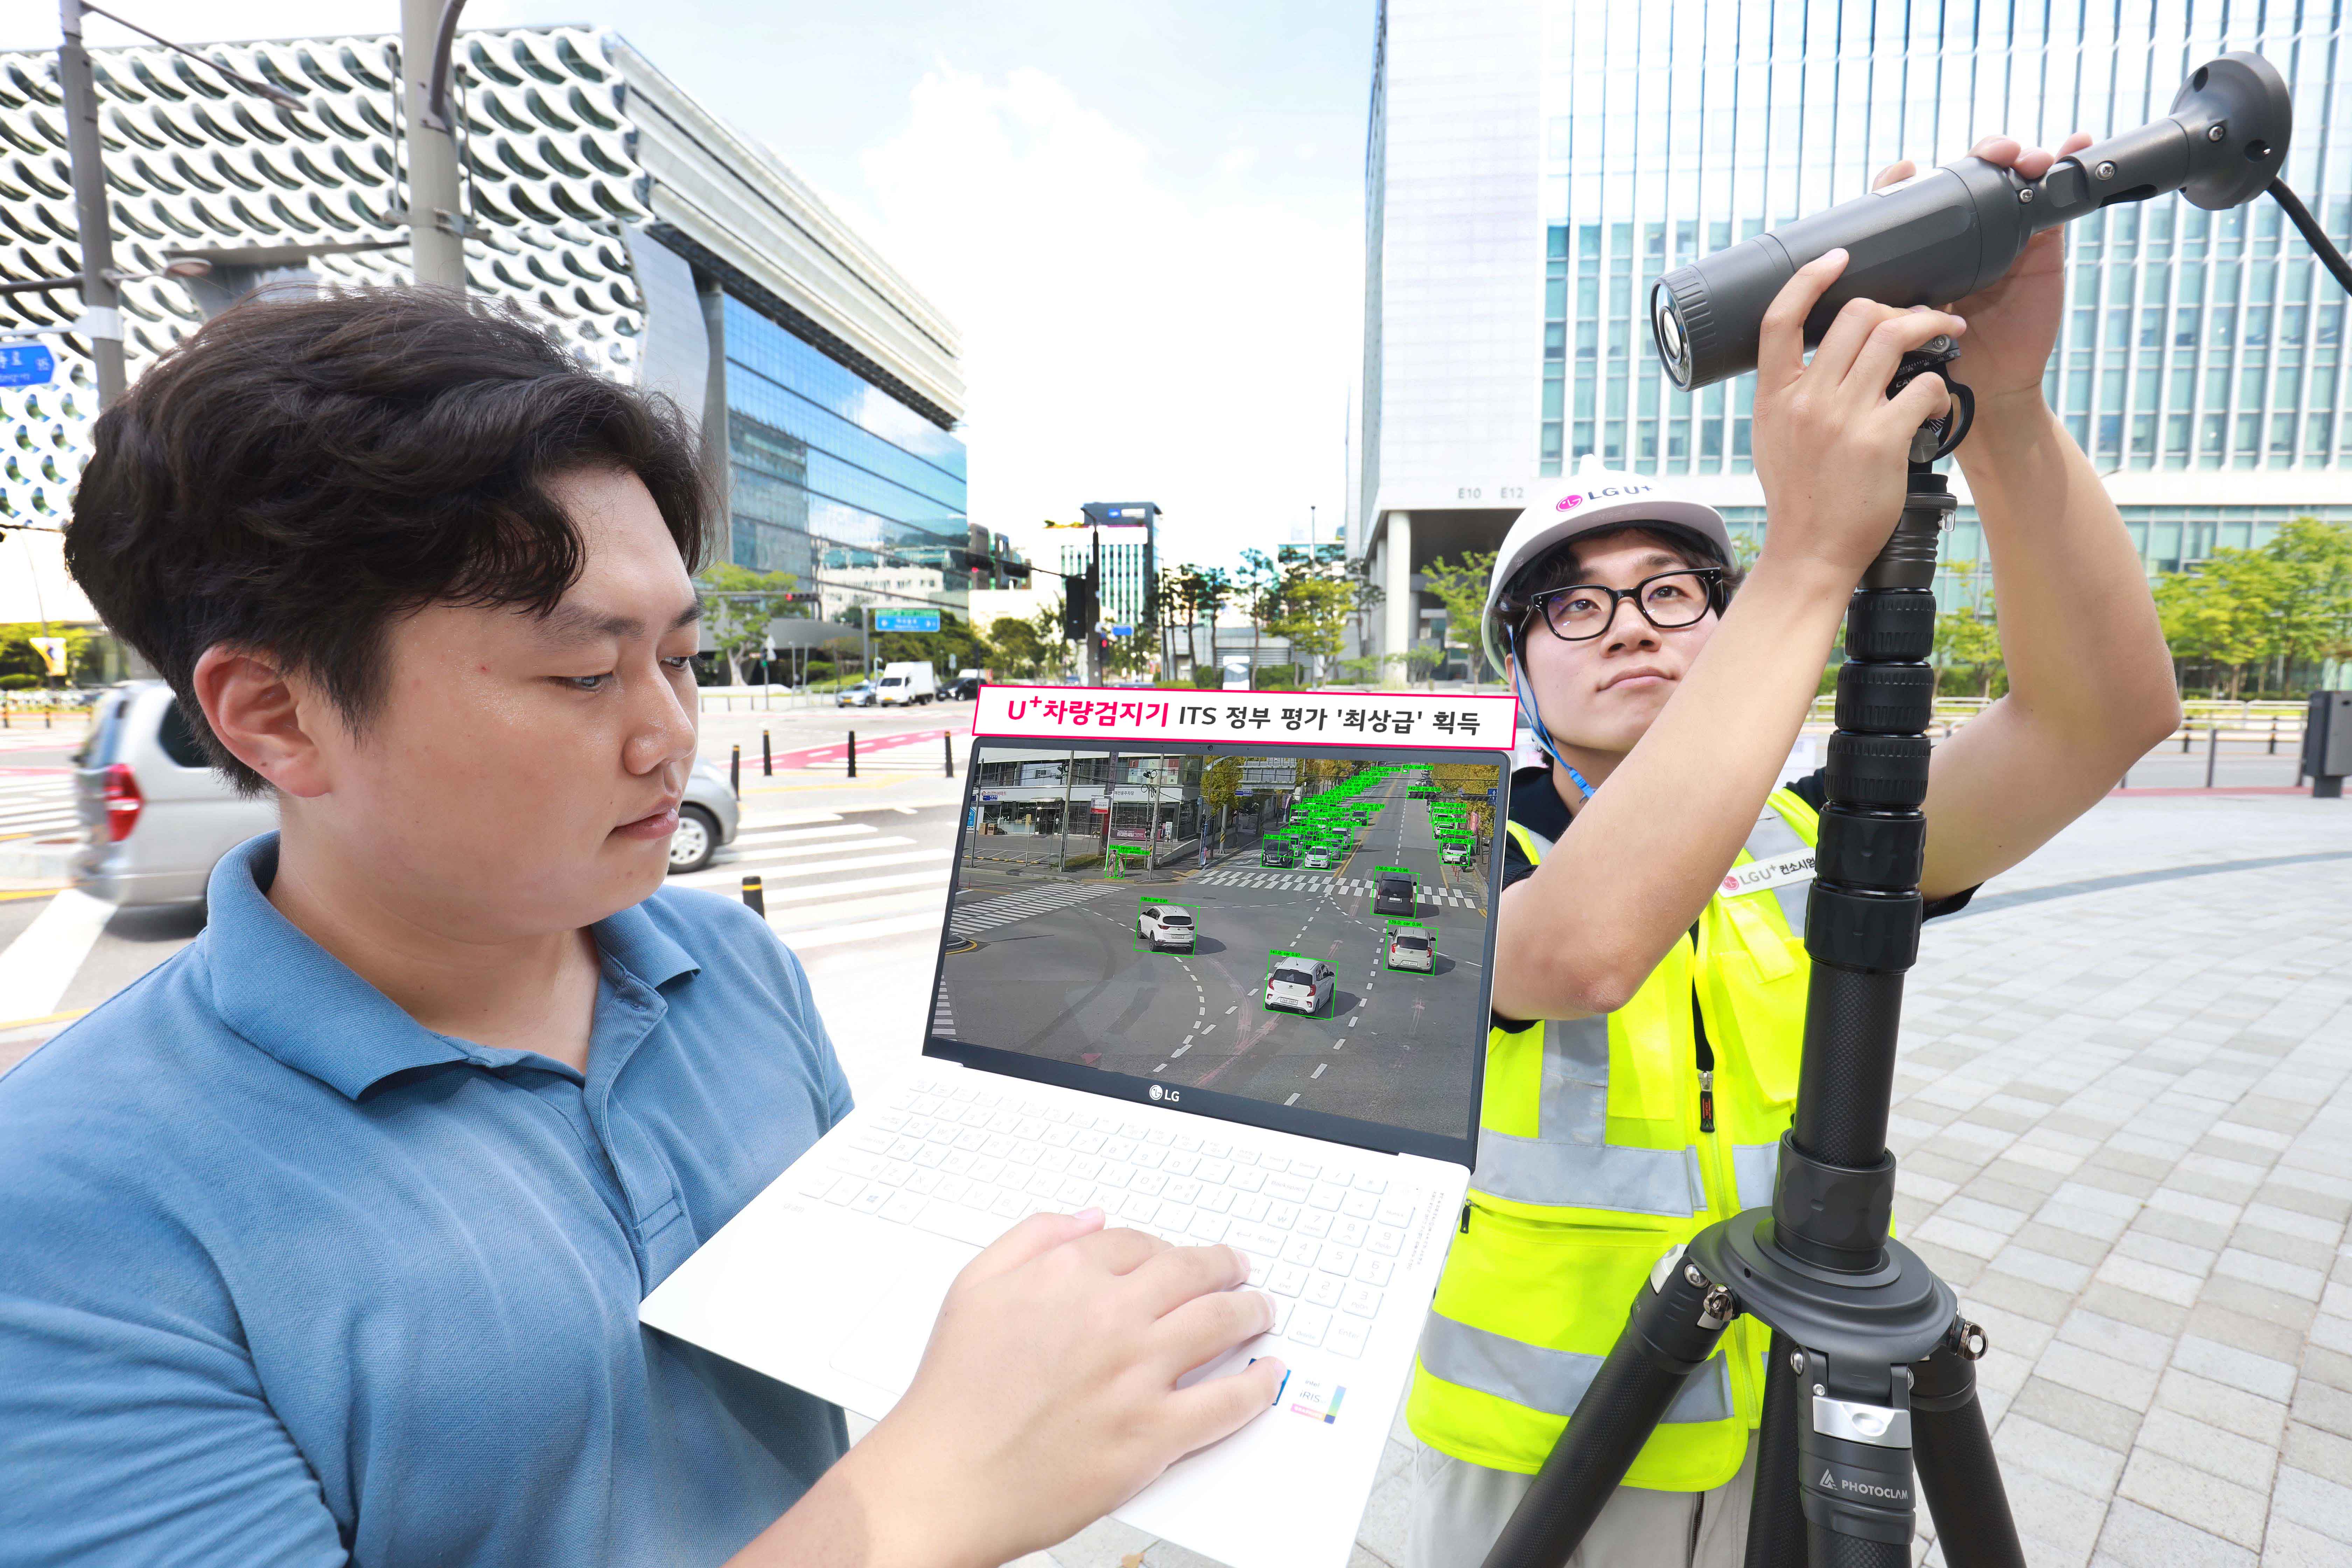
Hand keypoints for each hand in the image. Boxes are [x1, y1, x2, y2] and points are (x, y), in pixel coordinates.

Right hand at [831, 1210, 1281, 1567]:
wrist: (944, 1480)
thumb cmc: (953, 1395)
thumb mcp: (973, 1287)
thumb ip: (1032, 1238)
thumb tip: (1089, 1216)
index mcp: (1066, 1276)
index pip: (1139, 1243)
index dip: (1163, 1249)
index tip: (1174, 1257)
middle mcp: (1109, 1317)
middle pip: (1193, 1272)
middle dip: (1225, 1266)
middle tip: (1238, 1270)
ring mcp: (1136, 1375)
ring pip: (1221, 1323)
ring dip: (1251, 1311)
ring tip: (1261, 1311)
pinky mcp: (1152, 1435)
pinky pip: (1226, 1403)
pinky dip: (1257, 1386)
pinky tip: (1266, 1376)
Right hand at [1749, 250, 1965, 580]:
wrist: (1809, 553)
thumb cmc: (1799, 497)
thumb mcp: (1774, 438)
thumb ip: (1791, 395)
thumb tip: (1821, 355)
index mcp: (1774, 396)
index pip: (1780, 318)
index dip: (1809, 277)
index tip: (1838, 257)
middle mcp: (1806, 400)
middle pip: (1852, 316)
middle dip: (1894, 307)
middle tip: (1920, 316)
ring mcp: (1843, 419)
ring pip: (1893, 338)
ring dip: (1930, 329)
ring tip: (1948, 337)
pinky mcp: (1881, 440)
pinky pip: (1923, 388)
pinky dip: (1938, 389)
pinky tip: (1936, 407)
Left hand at [1872, 132, 2093, 405]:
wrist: (1980, 386)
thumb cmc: (1933, 355)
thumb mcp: (1900, 317)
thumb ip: (1886, 290)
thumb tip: (1849, 262)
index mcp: (1926, 248)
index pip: (1914, 199)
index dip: (1909, 178)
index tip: (1905, 169)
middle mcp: (1965, 237)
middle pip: (1971, 179)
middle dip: (1980, 156)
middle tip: (1989, 153)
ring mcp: (2004, 239)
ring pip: (2012, 184)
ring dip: (2021, 159)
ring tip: (2024, 154)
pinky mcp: (2040, 248)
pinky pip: (2053, 207)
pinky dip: (2063, 176)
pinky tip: (2074, 143)